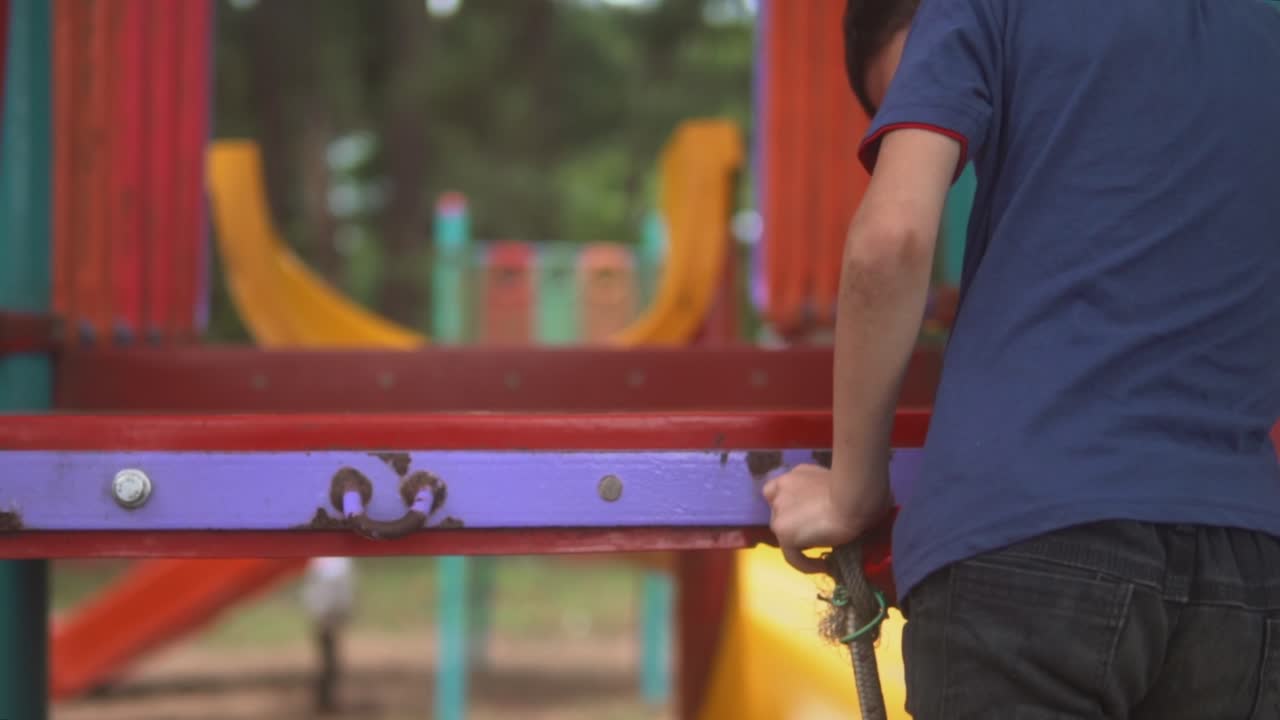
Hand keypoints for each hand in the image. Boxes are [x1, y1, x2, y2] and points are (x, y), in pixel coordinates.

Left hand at [762, 463, 891, 573]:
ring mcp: (779, 511)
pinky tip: (824, 566)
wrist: (854, 498)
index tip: (808, 516)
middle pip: (780, 512)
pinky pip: (792, 556)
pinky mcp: (784, 532)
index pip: (781, 490)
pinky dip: (806, 563)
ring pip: (785, 533)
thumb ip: (829, 492)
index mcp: (797, 474)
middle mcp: (782, 489)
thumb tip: (842, 507)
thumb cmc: (860, 488)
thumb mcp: (840, 483)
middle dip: (796, 523)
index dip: (792, 505)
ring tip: (822, 549)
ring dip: (801, 541)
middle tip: (818, 533)